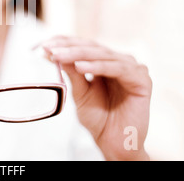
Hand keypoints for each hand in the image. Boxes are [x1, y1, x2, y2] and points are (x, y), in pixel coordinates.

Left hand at [43, 36, 151, 159]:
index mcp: (103, 62)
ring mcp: (131, 68)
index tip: (42, 44)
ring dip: (78, 54)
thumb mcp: (79, 92)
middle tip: (48, 47)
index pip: (82, 45)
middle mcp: (118, 61)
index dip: (63, 42)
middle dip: (67, 47)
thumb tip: (53, 53)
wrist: (113, 142)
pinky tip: (80, 67)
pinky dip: (97, 67)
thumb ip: (71, 72)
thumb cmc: (98, 118)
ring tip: (59, 55)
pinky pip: (117, 69)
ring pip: (102, 55)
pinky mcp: (141, 79)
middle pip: (91, 47)